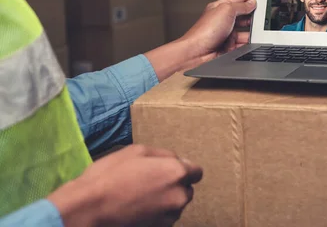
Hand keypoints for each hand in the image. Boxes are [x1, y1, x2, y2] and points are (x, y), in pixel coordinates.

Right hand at [48, 144, 202, 226]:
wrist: (88, 209)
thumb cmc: (110, 175)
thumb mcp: (137, 151)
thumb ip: (164, 155)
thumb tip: (178, 160)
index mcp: (177, 173)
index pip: (196, 172)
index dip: (183, 170)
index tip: (168, 171)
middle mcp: (179, 196)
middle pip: (186, 189)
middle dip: (174, 185)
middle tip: (150, 183)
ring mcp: (170, 216)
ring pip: (175, 205)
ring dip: (165, 200)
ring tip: (140, 197)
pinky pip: (164, 218)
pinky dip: (156, 214)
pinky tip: (137, 209)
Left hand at [145, 0, 256, 80]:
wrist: (197, 53)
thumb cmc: (204, 31)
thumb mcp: (226, 11)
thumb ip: (241, 6)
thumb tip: (252, 2)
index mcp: (221, 7)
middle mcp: (224, 20)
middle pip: (244, 15)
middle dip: (254, 15)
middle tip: (263, 15)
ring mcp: (227, 34)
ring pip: (246, 31)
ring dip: (251, 32)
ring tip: (256, 32)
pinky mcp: (229, 46)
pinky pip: (243, 44)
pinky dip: (248, 44)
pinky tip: (249, 42)